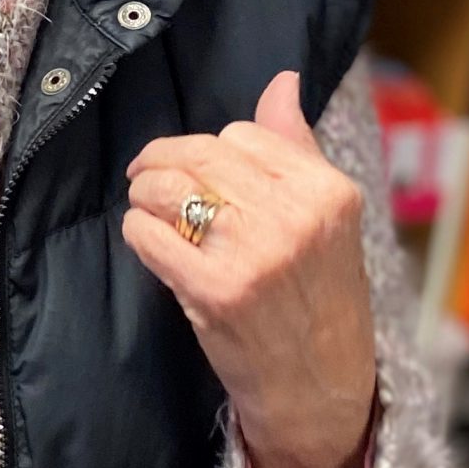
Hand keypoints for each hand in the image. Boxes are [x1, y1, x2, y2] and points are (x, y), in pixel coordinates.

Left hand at [123, 70, 375, 467]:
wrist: (320, 387)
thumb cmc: (318, 297)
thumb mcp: (325, 220)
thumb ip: (296, 146)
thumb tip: (281, 80)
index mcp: (329, 191)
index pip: (240, 136)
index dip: (209, 151)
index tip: (201, 172)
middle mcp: (297, 217)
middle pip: (198, 156)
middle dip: (161, 163)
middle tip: (148, 180)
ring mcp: (256, 255)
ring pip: (166, 188)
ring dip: (145, 196)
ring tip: (152, 213)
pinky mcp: (217, 292)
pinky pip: (148, 234)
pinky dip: (139, 234)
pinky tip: (153, 246)